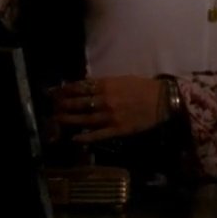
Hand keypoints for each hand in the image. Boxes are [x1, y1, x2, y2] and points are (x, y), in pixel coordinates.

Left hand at [50, 76, 166, 142]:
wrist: (163, 100)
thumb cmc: (143, 87)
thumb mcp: (122, 79)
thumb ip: (104, 83)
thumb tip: (86, 85)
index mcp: (107, 85)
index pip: (80, 87)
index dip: (66, 90)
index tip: (55, 92)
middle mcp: (105, 100)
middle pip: (78, 102)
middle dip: (63, 104)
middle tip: (53, 106)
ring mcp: (110, 116)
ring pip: (84, 118)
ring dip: (69, 119)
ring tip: (58, 119)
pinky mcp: (117, 129)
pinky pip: (98, 134)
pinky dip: (85, 136)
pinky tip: (75, 138)